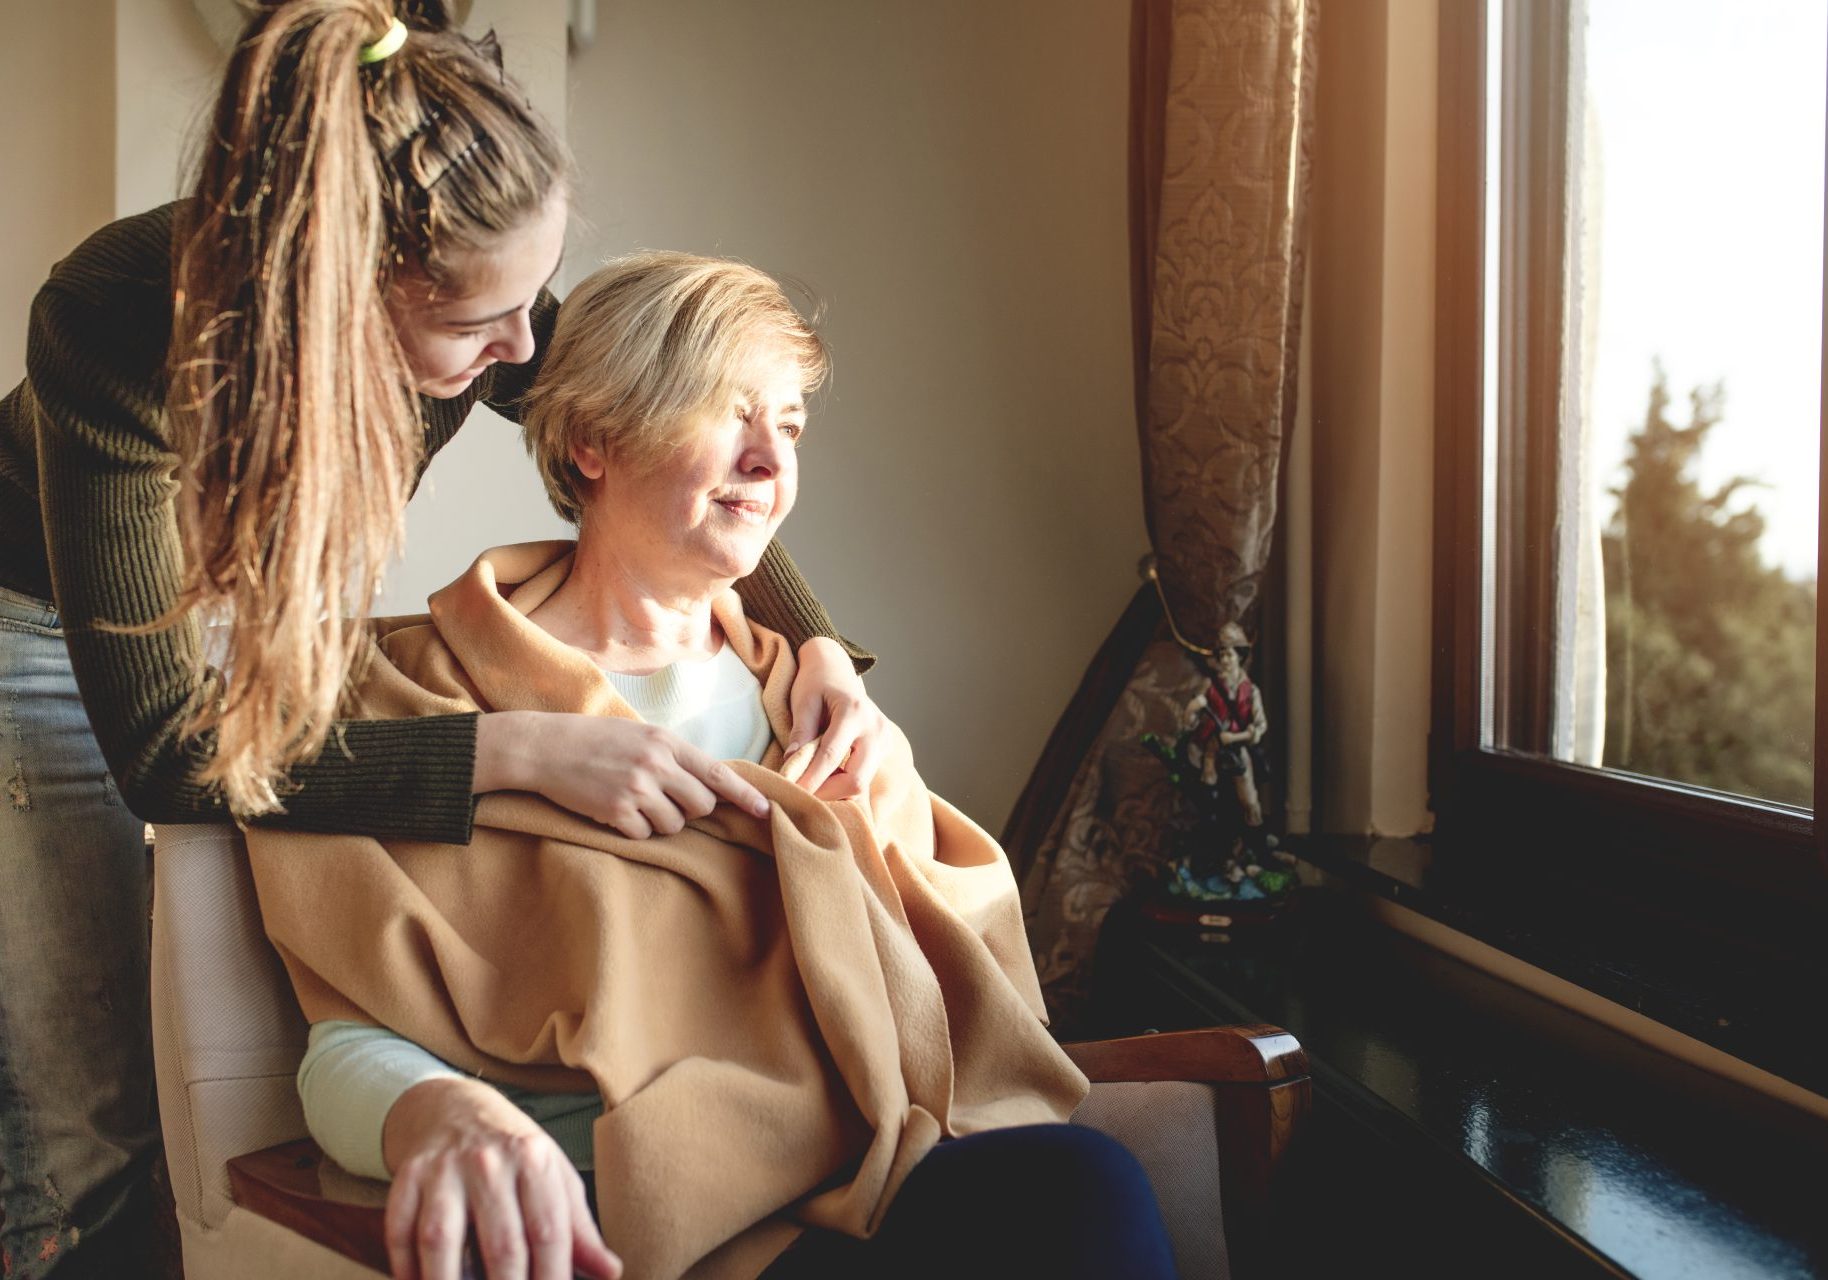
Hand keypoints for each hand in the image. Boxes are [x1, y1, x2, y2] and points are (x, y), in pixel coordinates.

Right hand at [383, 1078, 620, 1279]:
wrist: (454, 1107)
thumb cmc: (514, 1153)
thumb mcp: (554, 1176)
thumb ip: (579, 1228)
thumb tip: (611, 1271)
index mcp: (535, 1160)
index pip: (548, 1232)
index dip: (552, 1279)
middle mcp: (489, 1161)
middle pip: (500, 1243)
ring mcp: (444, 1168)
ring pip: (441, 1238)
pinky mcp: (408, 1175)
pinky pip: (400, 1230)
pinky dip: (405, 1266)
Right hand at [475, 711, 769, 837]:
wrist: (544, 748)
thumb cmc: (594, 740)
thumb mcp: (639, 735)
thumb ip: (673, 756)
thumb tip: (709, 784)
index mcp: (666, 742)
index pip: (717, 773)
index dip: (745, 795)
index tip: (765, 811)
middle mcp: (656, 764)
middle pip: (701, 805)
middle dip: (690, 811)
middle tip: (664, 801)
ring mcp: (636, 789)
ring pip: (673, 825)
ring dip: (659, 822)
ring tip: (632, 802)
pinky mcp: (615, 811)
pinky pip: (643, 835)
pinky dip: (633, 829)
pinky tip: (613, 811)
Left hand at [784, 637, 890, 799]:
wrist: (836, 668)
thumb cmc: (816, 682)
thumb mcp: (803, 702)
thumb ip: (800, 734)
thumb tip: (791, 767)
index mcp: (854, 713)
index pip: (831, 757)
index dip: (810, 780)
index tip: (791, 792)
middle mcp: (875, 729)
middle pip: (856, 780)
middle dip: (827, 792)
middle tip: (801, 792)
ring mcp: (884, 740)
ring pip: (862, 783)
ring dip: (834, 789)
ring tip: (811, 780)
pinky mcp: (884, 748)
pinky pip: (865, 776)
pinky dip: (843, 782)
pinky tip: (826, 776)